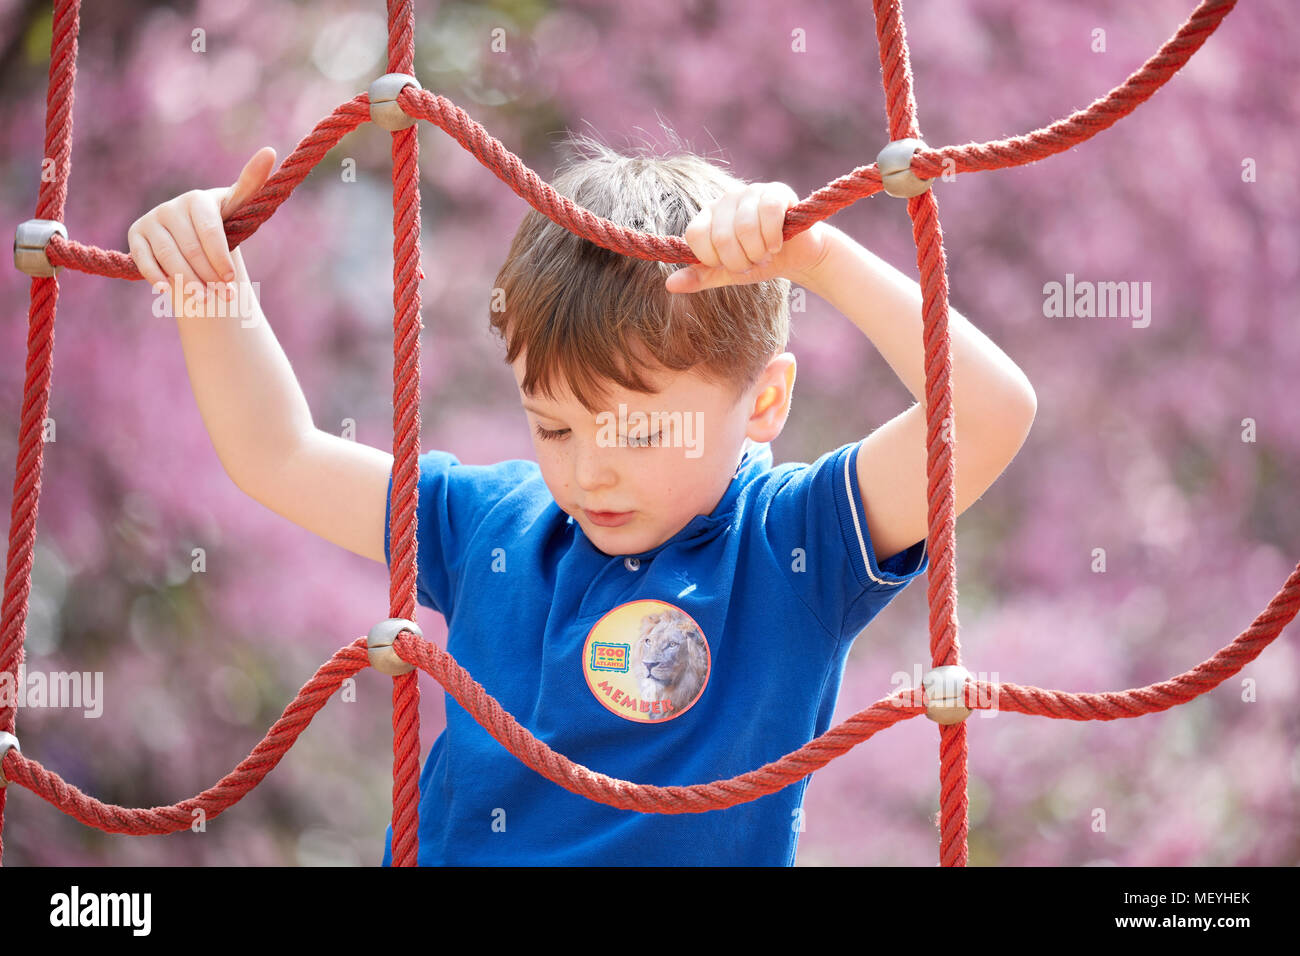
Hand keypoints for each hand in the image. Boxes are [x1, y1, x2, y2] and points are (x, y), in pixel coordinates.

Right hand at [127, 146, 276, 313]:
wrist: (197, 238)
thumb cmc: (225, 223)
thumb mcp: (240, 208)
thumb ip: (253, 184)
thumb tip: (269, 151)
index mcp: (198, 199)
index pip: (210, 233)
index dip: (220, 259)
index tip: (231, 280)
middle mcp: (171, 206)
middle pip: (191, 251)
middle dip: (209, 278)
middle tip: (224, 297)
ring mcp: (151, 220)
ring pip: (170, 259)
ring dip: (189, 284)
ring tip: (206, 300)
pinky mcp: (135, 236)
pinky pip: (144, 262)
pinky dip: (159, 279)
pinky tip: (171, 292)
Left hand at [665, 181, 830, 293]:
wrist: (796, 256)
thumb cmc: (758, 262)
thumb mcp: (726, 274)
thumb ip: (701, 277)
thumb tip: (670, 285)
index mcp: (707, 216)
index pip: (695, 236)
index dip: (713, 259)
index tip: (729, 265)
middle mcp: (725, 200)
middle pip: (721, 237)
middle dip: (740, 261)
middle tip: (753, 261)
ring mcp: (750, 192)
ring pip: (745, 228)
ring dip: (759, 252)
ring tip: (766, 253)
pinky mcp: (775, 191)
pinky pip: (768, 214)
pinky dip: (773, 237)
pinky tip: (778, 243)